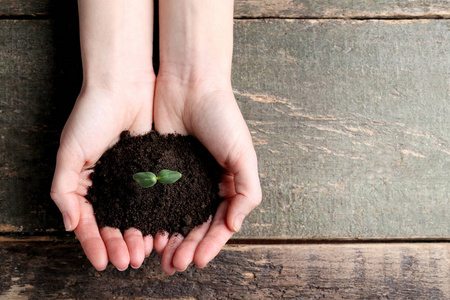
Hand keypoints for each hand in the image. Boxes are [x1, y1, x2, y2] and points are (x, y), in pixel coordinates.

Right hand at [51, 79, 154, 270]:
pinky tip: (163, 231)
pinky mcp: (152, 168)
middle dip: (120, 244)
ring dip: (139, 236)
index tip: (105, 261)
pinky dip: (157, 216)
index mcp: (85, 182)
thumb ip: (64, 189)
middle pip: (114, 223)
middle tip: (131, 261)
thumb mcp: (69, 152)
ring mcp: (132, 178)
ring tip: (147, 252)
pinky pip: (155, 198)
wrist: (123, 85)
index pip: (88, 221)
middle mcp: (109, 184)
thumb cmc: (92, 115)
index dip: (95, 243)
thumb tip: (68, 225)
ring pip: (136, 215)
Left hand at [152, 76, 261, 273]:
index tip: (197, 261)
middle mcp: (203, 186)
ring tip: (158, 257)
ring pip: (172, 218)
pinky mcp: (158, 169)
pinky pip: (153, 199)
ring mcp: (180, 179)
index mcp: (226, 185)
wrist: (190, 84)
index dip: (209, 245)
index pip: (219, 224)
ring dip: (167, 239)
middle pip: (194, 226)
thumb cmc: (222, 116)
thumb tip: (236, 226)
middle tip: (173, 266)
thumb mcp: (243, 154)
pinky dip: (151, 218)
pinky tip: (145, 232)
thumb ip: (247, 191)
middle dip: (186, 248)